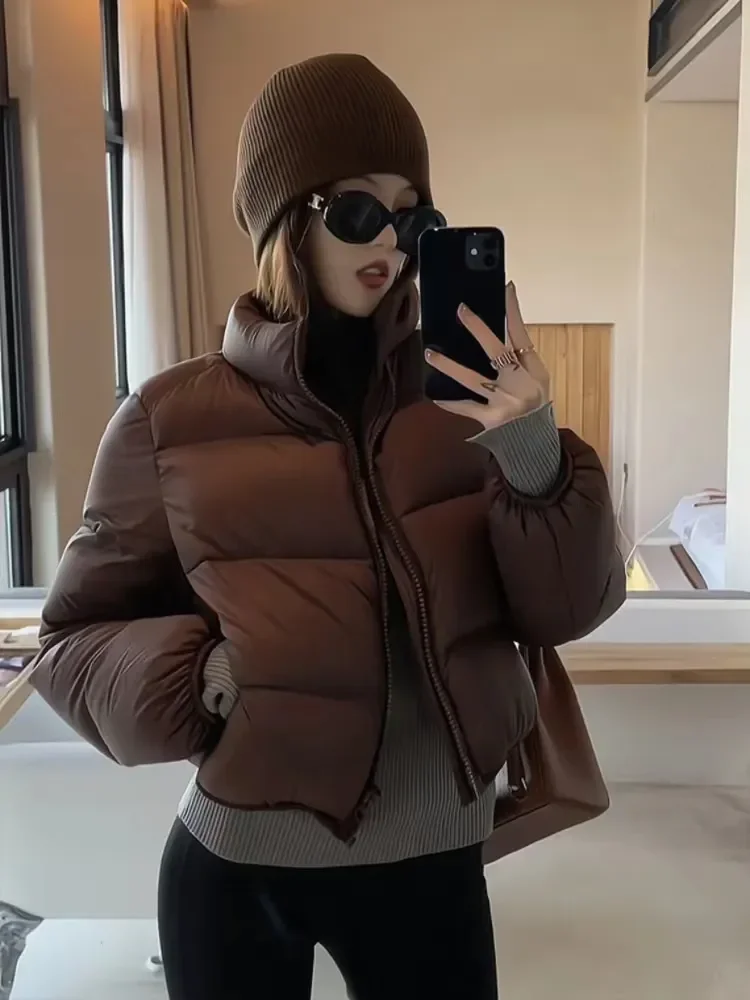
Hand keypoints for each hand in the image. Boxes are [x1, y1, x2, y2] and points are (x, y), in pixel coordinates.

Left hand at [425, 282, 550, 429]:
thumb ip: (519, 358)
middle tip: (461, 310)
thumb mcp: (537, 380)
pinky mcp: (490, 420)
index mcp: (534, 370)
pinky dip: (450, 403)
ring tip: (430, 354)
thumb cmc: (534, 406)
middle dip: (479, 329)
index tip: (506, 289)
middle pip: (498, 351)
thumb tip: (495, 330)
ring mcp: (504, 402)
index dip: (513, 312)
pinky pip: (466, 408)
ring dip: (449, 366)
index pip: (522, 335)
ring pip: (472, 379)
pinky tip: (434, 395)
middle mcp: (520, 384)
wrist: (536, 443)